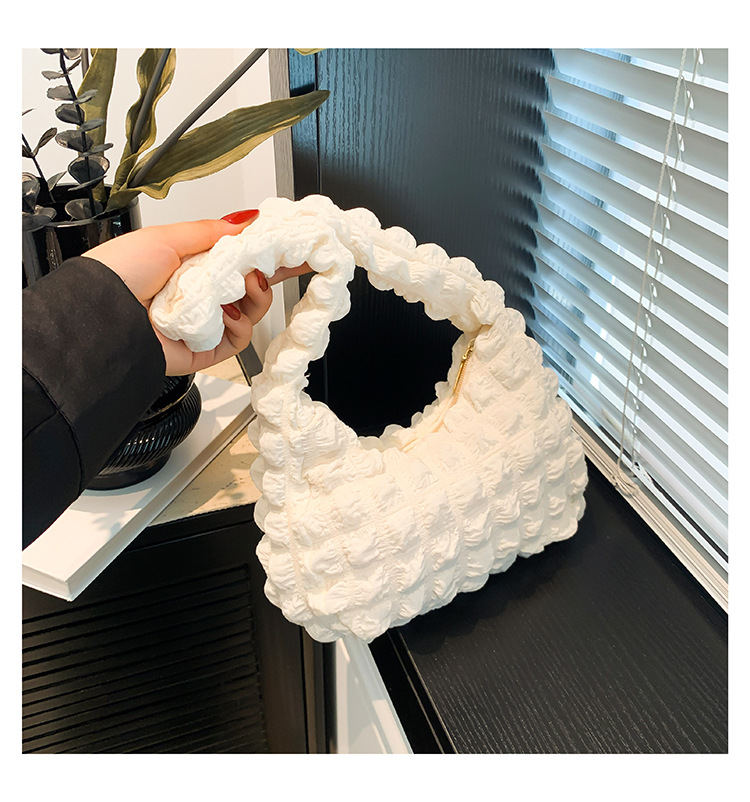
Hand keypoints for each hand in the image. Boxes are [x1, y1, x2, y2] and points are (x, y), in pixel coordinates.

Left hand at [85, 212, 310, 374]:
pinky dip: (239, 325)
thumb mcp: (170, 238)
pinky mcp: (207, 349)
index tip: (296, 245)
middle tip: (274, 262)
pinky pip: (240, 339)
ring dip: (257, 296)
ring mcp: (206, 322)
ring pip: (253, 312)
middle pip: (254, 286)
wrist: (104, 314)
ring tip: (244, 285)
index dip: (269, 253)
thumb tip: (249, 220)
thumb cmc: (122, 272)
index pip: (241, 259)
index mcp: (194, 265)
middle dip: (269, 272)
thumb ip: (215, 230)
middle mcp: (203, 294)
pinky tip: (225, 313)